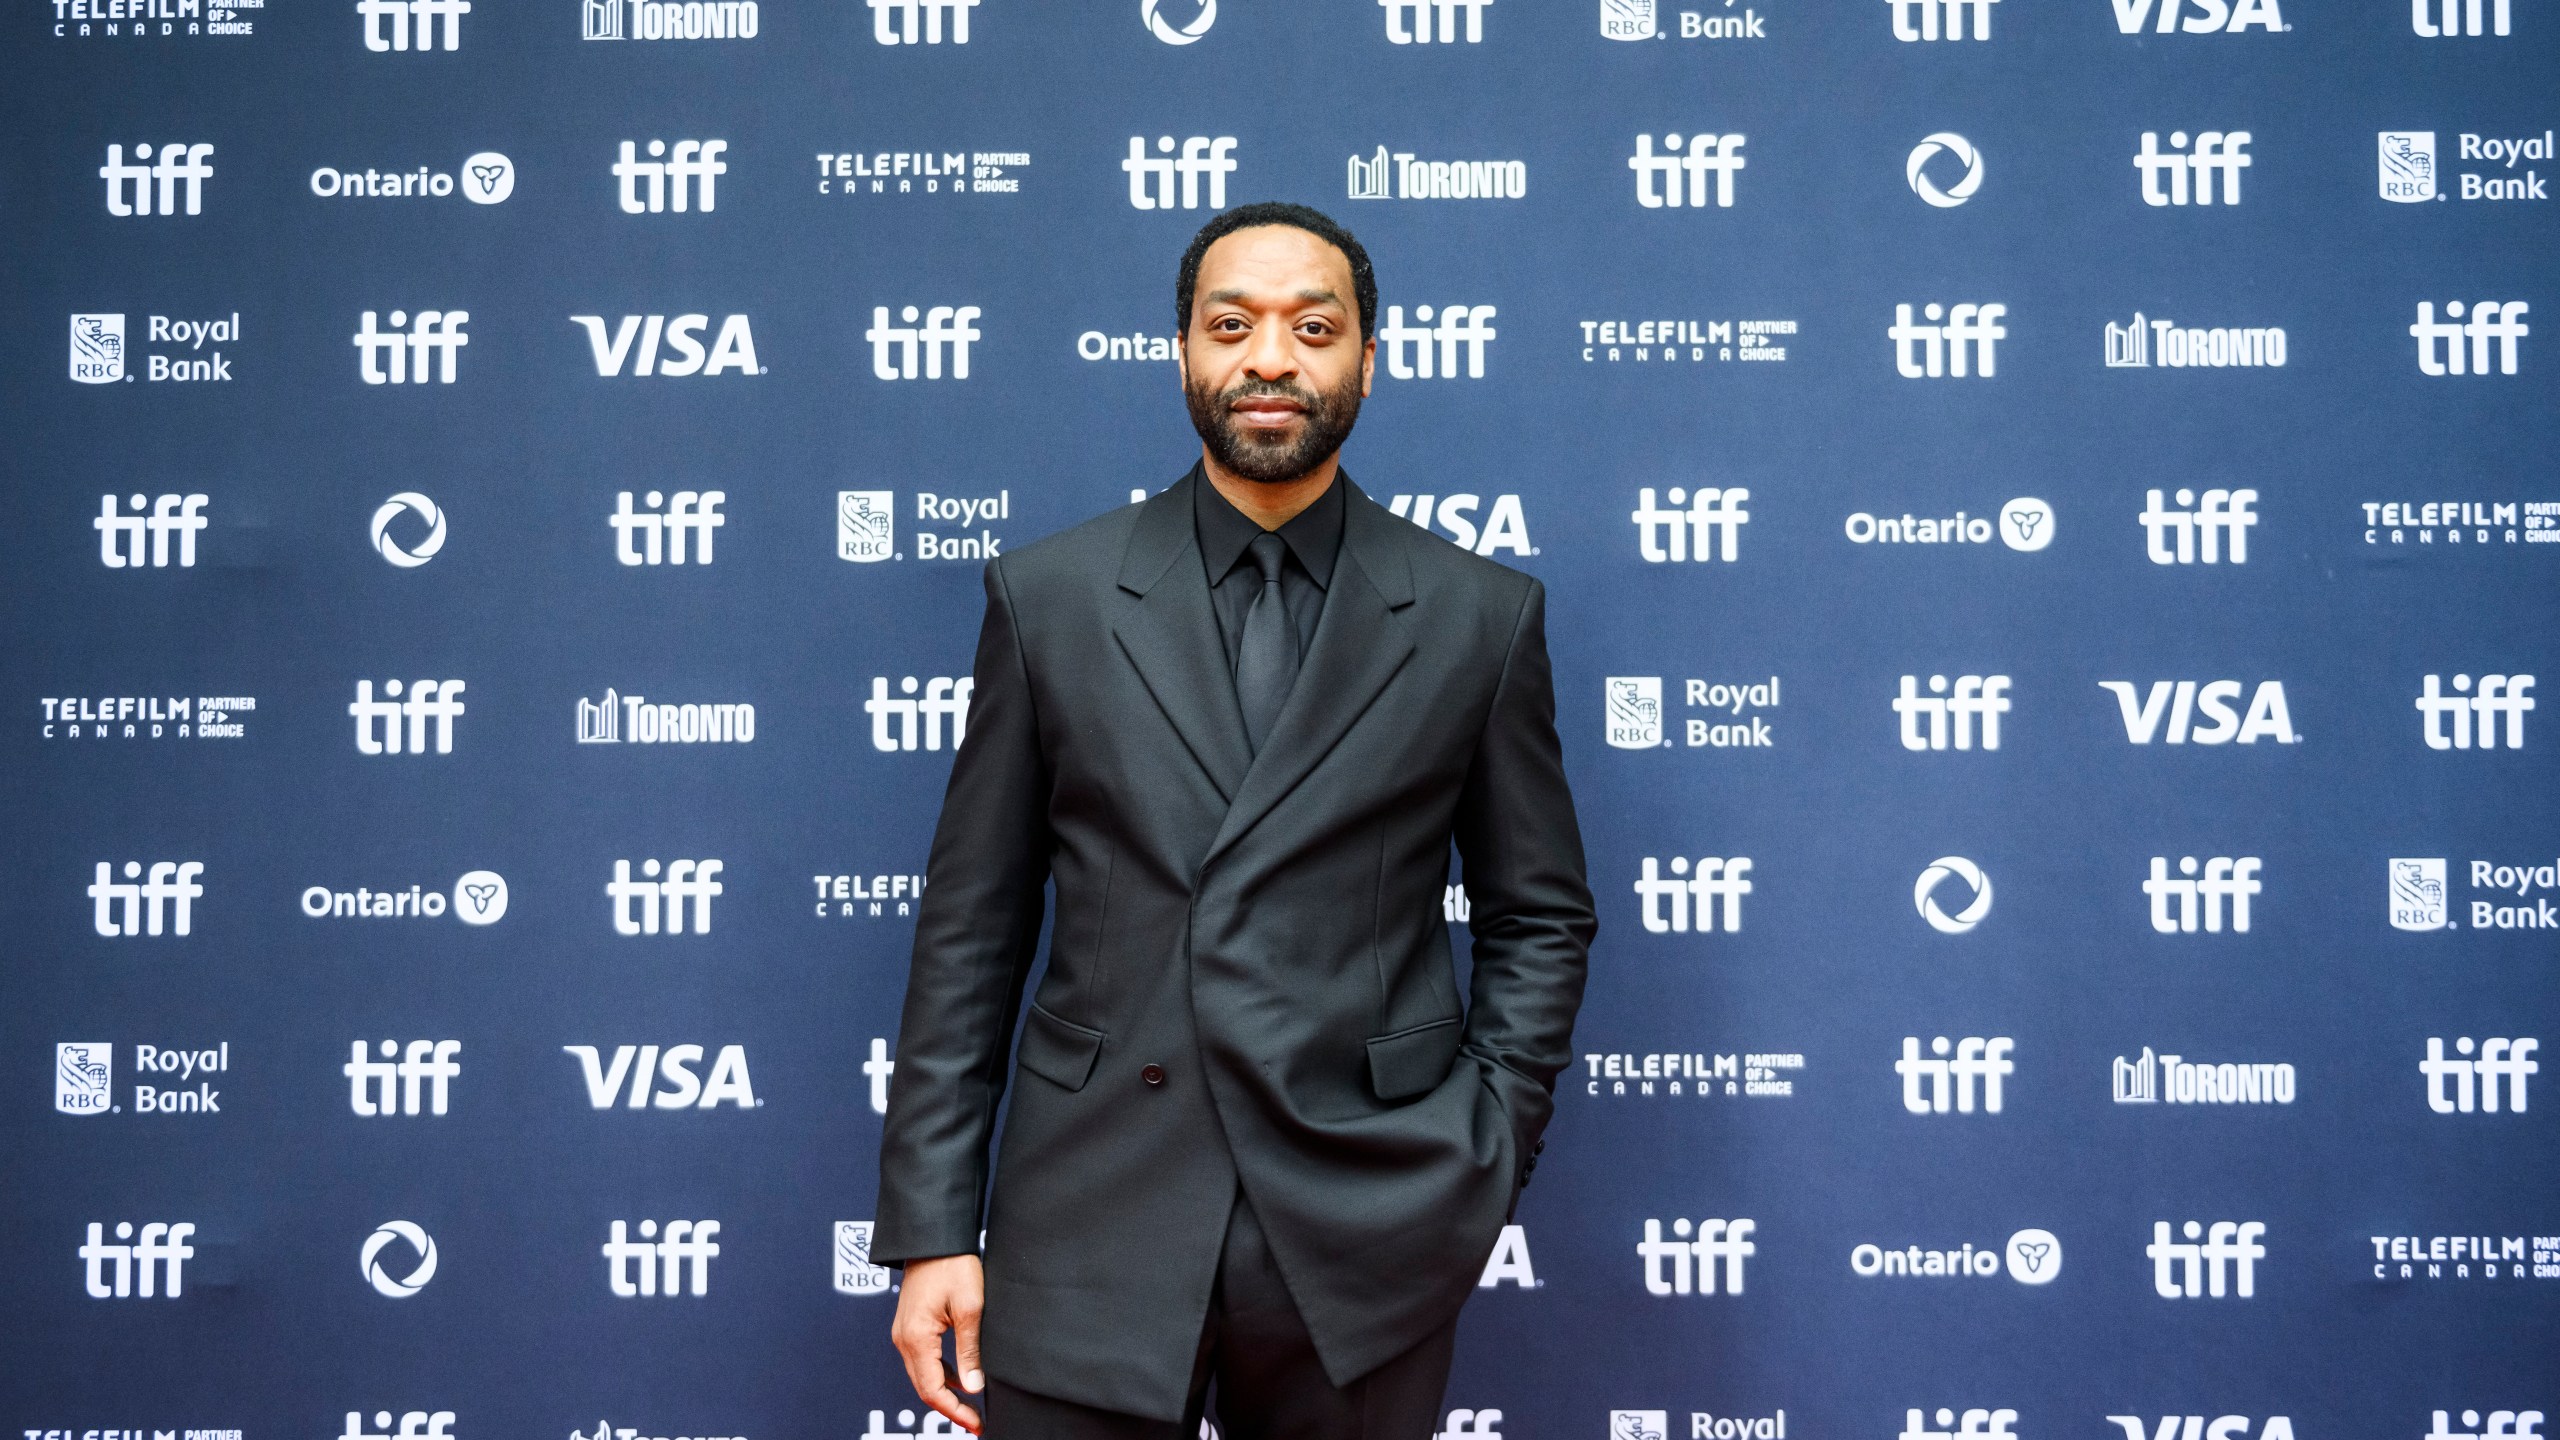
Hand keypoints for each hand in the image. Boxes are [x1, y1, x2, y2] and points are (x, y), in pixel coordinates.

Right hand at [891, 1254, 986, 1433]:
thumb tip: (973, 1386)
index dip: (954, 1411)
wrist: (934, 1238)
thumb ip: (970, 1349)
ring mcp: (904, 1333)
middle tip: (976, 1421)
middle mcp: (903, 1339)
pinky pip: (923, 1359)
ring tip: (971, 1406)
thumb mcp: (970, 1307)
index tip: (975, 1423)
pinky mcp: (910, 1326)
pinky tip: (960, 1378)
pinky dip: (940, 1374)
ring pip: (923, 1375)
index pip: (932, 1389)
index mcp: (916, 1338)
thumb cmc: (952, 1265)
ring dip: (945, 1392)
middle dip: (950, 1407)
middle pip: (924, 1387)